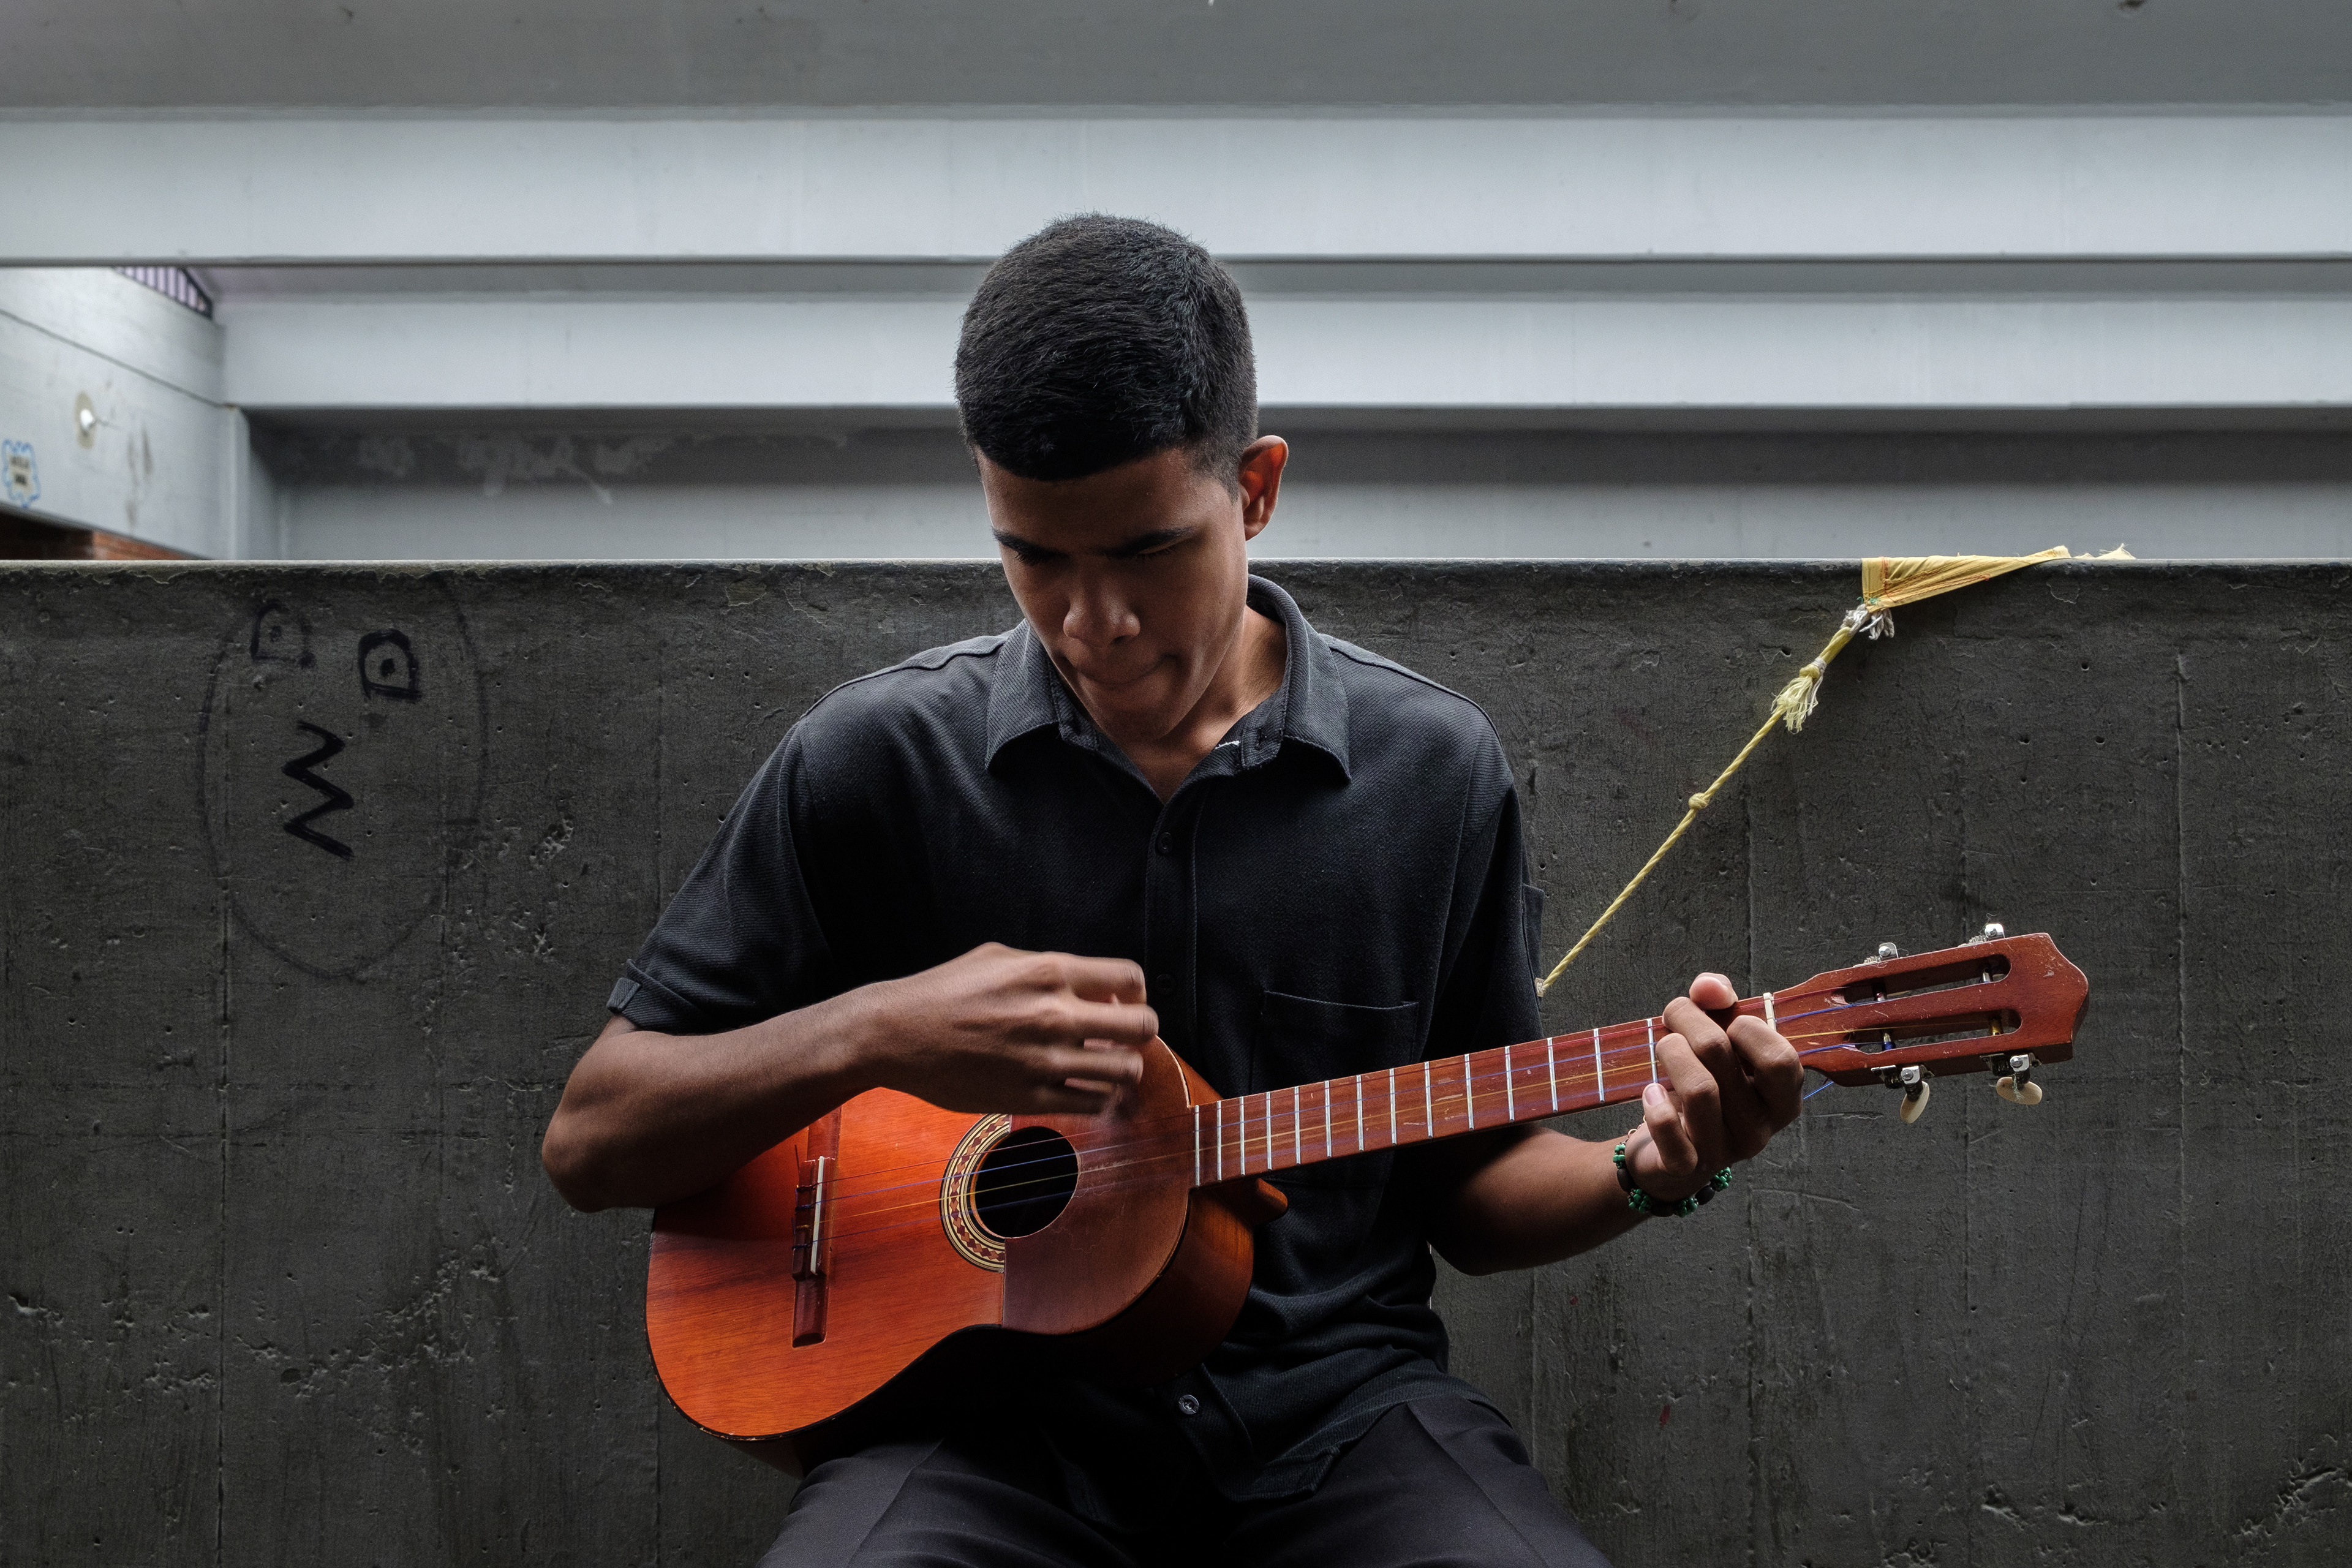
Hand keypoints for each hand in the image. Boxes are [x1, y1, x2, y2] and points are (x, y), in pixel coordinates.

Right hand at [860, 942, 1157, 1116]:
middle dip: (1141, 1031)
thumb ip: (1050, 969)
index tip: (1121, 1001)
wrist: (896, 1035)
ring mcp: (1043, 1060)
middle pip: (1142, 1026)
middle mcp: (1053, 1014)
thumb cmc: (944, 992)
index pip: (1131, 977)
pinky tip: (1086, 1090)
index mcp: (1049, 972)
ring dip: (1123, 1069)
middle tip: (1122, 1037)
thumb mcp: (1000, 958)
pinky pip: (1093, 1104)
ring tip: (1106, 1066)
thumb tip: (1093, 987)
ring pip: (1126, 1071)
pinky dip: (1100, 1099)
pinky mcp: (1029, 1098)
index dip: (1134, 991)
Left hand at [1622, 972, 1803, 1200]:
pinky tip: (1652, 1092)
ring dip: (1671, 1051)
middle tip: (1674, 1015)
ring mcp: (1724, 1151)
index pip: (1780, 1059)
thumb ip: (1720, 1002)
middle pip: (1721, 1054)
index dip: (1747, 1026)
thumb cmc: (1705, 1084)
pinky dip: (1655, 1104)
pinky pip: (1669, 1130)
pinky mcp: (1685, 1167)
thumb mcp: (1719, 1039)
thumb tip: (1708, 988)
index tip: (1726, 1019)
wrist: (1669, 1155)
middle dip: (1688, 1020)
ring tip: (1665, 1045)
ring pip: (1698, 1088)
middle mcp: (1760, 1129)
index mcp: (1781, 1100)